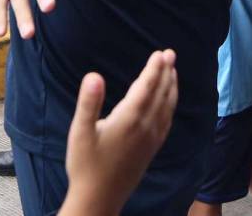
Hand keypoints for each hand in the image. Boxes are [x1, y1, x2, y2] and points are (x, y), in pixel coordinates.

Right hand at [62, 50, 177, 215]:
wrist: (99, 198)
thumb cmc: (85, 164)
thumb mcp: (80, 132)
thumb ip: (88, 102)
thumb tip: (94, 75)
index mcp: (129, 119)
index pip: (147, 87)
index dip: (154, 68)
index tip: (161, 52)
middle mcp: (145, 127)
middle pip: (160, 93)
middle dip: (166, 72)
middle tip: (170, 53)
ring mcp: (151, 140)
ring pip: (167, 107)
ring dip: (171, 87)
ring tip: (172, 72)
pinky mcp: (152, 149)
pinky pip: (167, 121)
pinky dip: (170, 106)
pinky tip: (168, 103)